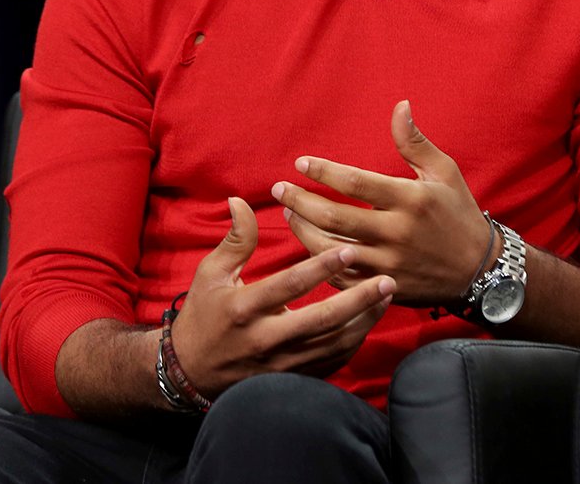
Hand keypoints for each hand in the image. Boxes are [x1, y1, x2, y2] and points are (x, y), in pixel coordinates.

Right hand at [168, 197, 395, 398]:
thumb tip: (240, 200)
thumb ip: (234, 240)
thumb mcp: (210, 274)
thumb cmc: (204, 316)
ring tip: (386, 296)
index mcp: (245, 308)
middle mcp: (265, 339)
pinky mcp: (292, 378)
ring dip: (365, 320)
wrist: (192, 373)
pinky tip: (369, 321)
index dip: (321, 267)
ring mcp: (281, 364)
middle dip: (359, 299)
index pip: (289, 285)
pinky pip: (331, 362)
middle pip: (322, 320)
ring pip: (333, 344)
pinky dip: (354, 342)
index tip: (350, 251)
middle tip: (388, 279)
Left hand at [273, 100, 493, 306]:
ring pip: (330, 251)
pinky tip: (308, 245)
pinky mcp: (384, 288)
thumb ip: (415, 141)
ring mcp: (389, 265)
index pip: (355, 183)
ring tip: (289, 214)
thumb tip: (400, 105)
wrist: (480, 270)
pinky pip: (341, 279)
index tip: (300, 163)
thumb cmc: (459, 214)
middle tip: (279, 189)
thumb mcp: (444, 172)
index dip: (323, 171)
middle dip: (300, 202)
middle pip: (334, 218)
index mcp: (411, 200)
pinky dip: (320, 263)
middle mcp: (397, 233)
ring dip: (303, 231)